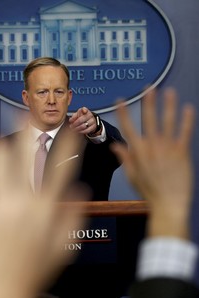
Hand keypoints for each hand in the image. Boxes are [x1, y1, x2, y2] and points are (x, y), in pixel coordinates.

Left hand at [0, 130, 86, 297]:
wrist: (3, 289)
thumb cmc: (34, 269)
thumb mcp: (64, 246)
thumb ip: (75, 215)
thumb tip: (81, 190)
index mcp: (46, 208)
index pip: (61, 167)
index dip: (69, 144)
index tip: (72, 129)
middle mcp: (23, 200)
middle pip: (26, 154)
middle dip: (28, 129)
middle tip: (26, 114)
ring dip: (1, 144)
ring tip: (2, 138)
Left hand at [69, 107, 100, 135]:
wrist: (90, 122)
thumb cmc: (82, 117)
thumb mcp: (77, 115)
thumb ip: (74, 116)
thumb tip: (71, 120)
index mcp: (86, 111)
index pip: (85, 109)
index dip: (83, 110)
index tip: (83, 111)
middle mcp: (90, 115)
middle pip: (81, 120)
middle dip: (75, 124)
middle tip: (71, 126)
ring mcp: (92, 121)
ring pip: (84, 126)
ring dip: (77, 128)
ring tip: (73, 129)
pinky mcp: (93, 127)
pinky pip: (86, 130)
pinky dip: (81, 132)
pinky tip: (78, 131)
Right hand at [111, 88, 194, 239]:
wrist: (168, 203)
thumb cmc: (149, 191)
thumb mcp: (132, 176)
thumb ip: (125, 158)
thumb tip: (116, 146)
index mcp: (138, 152)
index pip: (128, 127)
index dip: (123, 113)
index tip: (120, 101)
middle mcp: (152, 146)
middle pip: (149, 119)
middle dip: (148, 102)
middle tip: (149, 88)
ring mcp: (168, 148)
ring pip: (168, 122)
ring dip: (168, 106)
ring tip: (169, 92)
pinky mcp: (182, 152)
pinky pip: (185, 132)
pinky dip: (187, 120)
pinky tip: (188, 108)